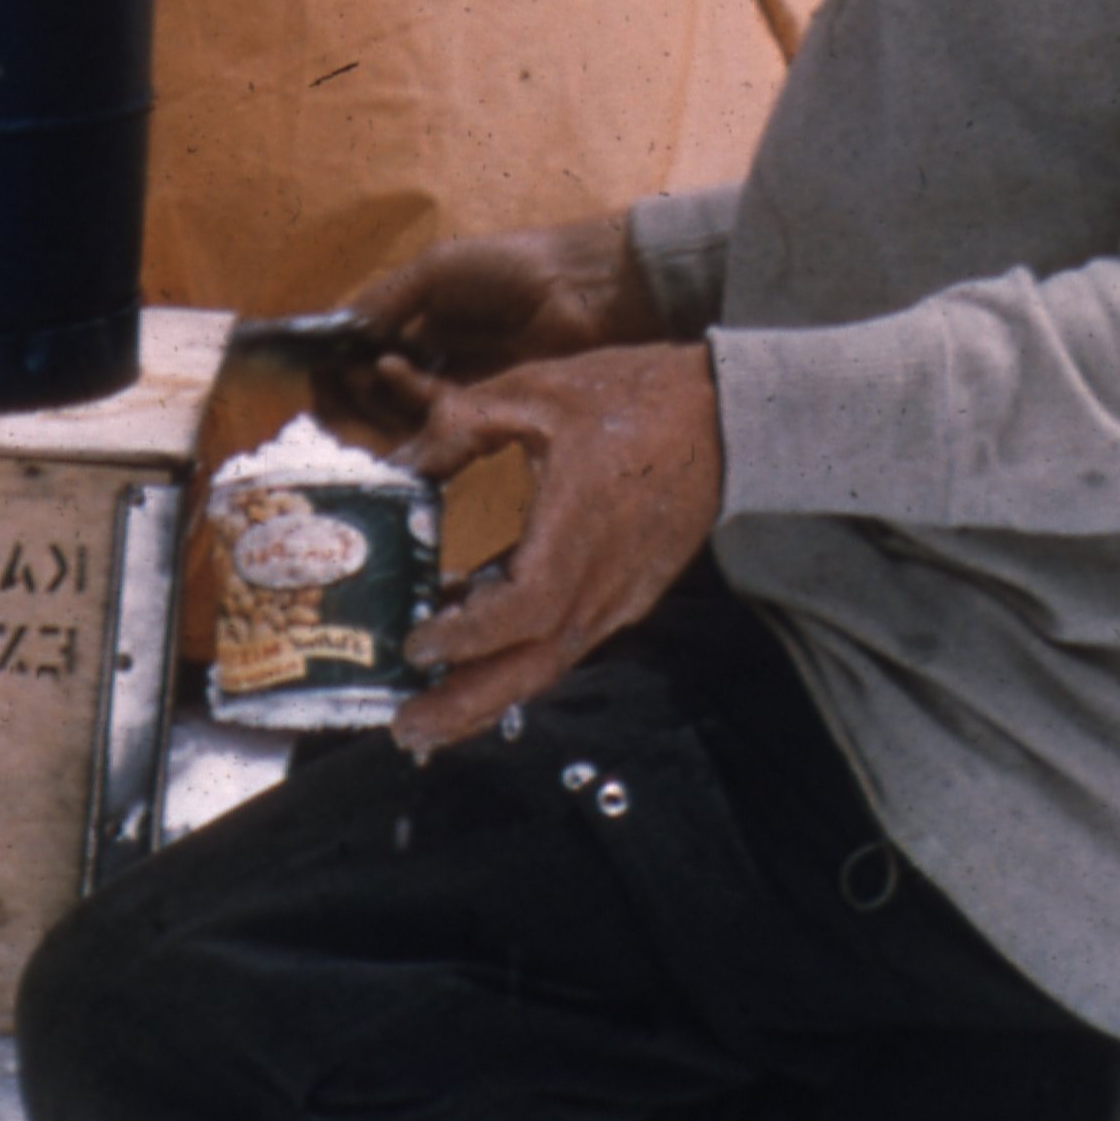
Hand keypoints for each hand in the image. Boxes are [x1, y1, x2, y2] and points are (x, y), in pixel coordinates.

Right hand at [315, 213, 660, 436]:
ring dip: (373, 402)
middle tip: (330, 389)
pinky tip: (389, 391)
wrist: (575, 290)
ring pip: (400, 404)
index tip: (314, 366)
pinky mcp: (478, 402)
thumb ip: (389, 299)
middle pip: (375, 380)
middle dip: (349, 388)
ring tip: (360, 388)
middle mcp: (430, 347)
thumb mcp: (437, 268)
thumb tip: (344, 333)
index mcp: (417, 310)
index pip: (363, 342)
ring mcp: (453, 376)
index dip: (336, 357)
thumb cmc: (507, 266)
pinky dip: (406, 410)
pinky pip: (434, 416)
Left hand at [385, 340, 723, 753]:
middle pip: (533, 669)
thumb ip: (460, 426)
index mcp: (578, 530)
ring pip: (548, 666)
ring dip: (487, 698)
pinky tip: (479, 662)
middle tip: (405, 728)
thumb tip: (399, 465)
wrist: (720, 416)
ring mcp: (618, 597)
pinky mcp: (625, 596)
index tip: (417, 641)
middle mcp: (601, 581)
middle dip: (466, 708)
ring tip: (430, 716)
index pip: (522, 610)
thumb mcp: (533, 392)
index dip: (468, 636)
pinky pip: (566, 644)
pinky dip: (518, 665)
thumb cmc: (630, 398)